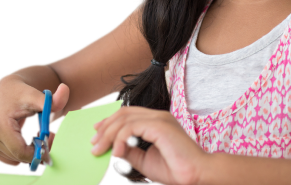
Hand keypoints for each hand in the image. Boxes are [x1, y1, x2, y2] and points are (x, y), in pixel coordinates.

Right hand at [0, 76, 69, 168]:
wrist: (4, 92)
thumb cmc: (21, 94)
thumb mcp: (37, 96)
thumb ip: (53, 99)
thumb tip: (66, 89)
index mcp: (0, 127)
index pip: (22, 152)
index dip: (40, 149)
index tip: (51, 135)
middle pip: (21, 158)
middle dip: (38, 149)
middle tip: (49, 133)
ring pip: (18, 160)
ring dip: (31, 151)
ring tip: (37, 133)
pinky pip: (12, 159)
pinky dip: (23, 152)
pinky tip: (27, 139)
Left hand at [90, 106, 207, 184]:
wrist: (197, 176)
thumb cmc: (176, 170)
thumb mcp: (145, 161)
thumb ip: (130, 151)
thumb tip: (113, 147)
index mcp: (156, 122)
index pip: (128, 114)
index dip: (110, 122)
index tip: (96, 134)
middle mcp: (158, 116)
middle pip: (123, 113)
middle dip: (105, 127)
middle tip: (93, 144)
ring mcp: (159, 119)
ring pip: (125, 118)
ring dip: (108, 133)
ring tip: (99, 149)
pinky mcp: (159, 125)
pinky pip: (131, 127)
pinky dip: (120, 138)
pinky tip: (116, 152)